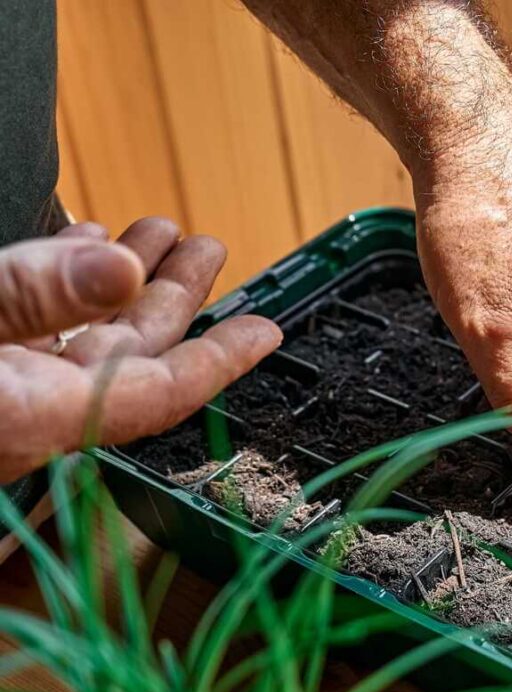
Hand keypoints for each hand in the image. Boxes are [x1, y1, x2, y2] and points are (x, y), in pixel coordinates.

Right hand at [0, 218, 281, 481]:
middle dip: (175, 297)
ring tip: (152, 235)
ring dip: (120, 282)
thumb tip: (125, 270)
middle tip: (205, 249)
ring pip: (81, 338)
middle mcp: (22, 416)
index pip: (157, 394)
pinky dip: (63, 290)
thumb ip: (29, 296)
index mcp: (30, 416)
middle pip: (127, 357)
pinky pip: (33, 334)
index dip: (220, 360)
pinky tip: (81, 251)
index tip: (266, 332)